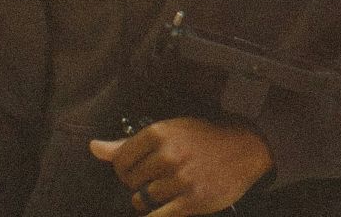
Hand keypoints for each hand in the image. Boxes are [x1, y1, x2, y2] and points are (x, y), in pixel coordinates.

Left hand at [89, 116, 273, 214]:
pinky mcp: (191, 201)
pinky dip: (154, 215)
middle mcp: (168, 155)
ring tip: (165, 191)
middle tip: (156, 179)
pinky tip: (163, 208)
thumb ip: (129, 143)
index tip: (138, 169)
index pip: (120, 160)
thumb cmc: (205, 138)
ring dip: (149, 200)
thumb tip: (94, 148)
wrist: (246, 147)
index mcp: (160, 133)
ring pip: (141, 199)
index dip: (125, 168)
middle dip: (138, 183)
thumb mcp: (170, 131)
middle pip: (130, 181)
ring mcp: (180, 179)